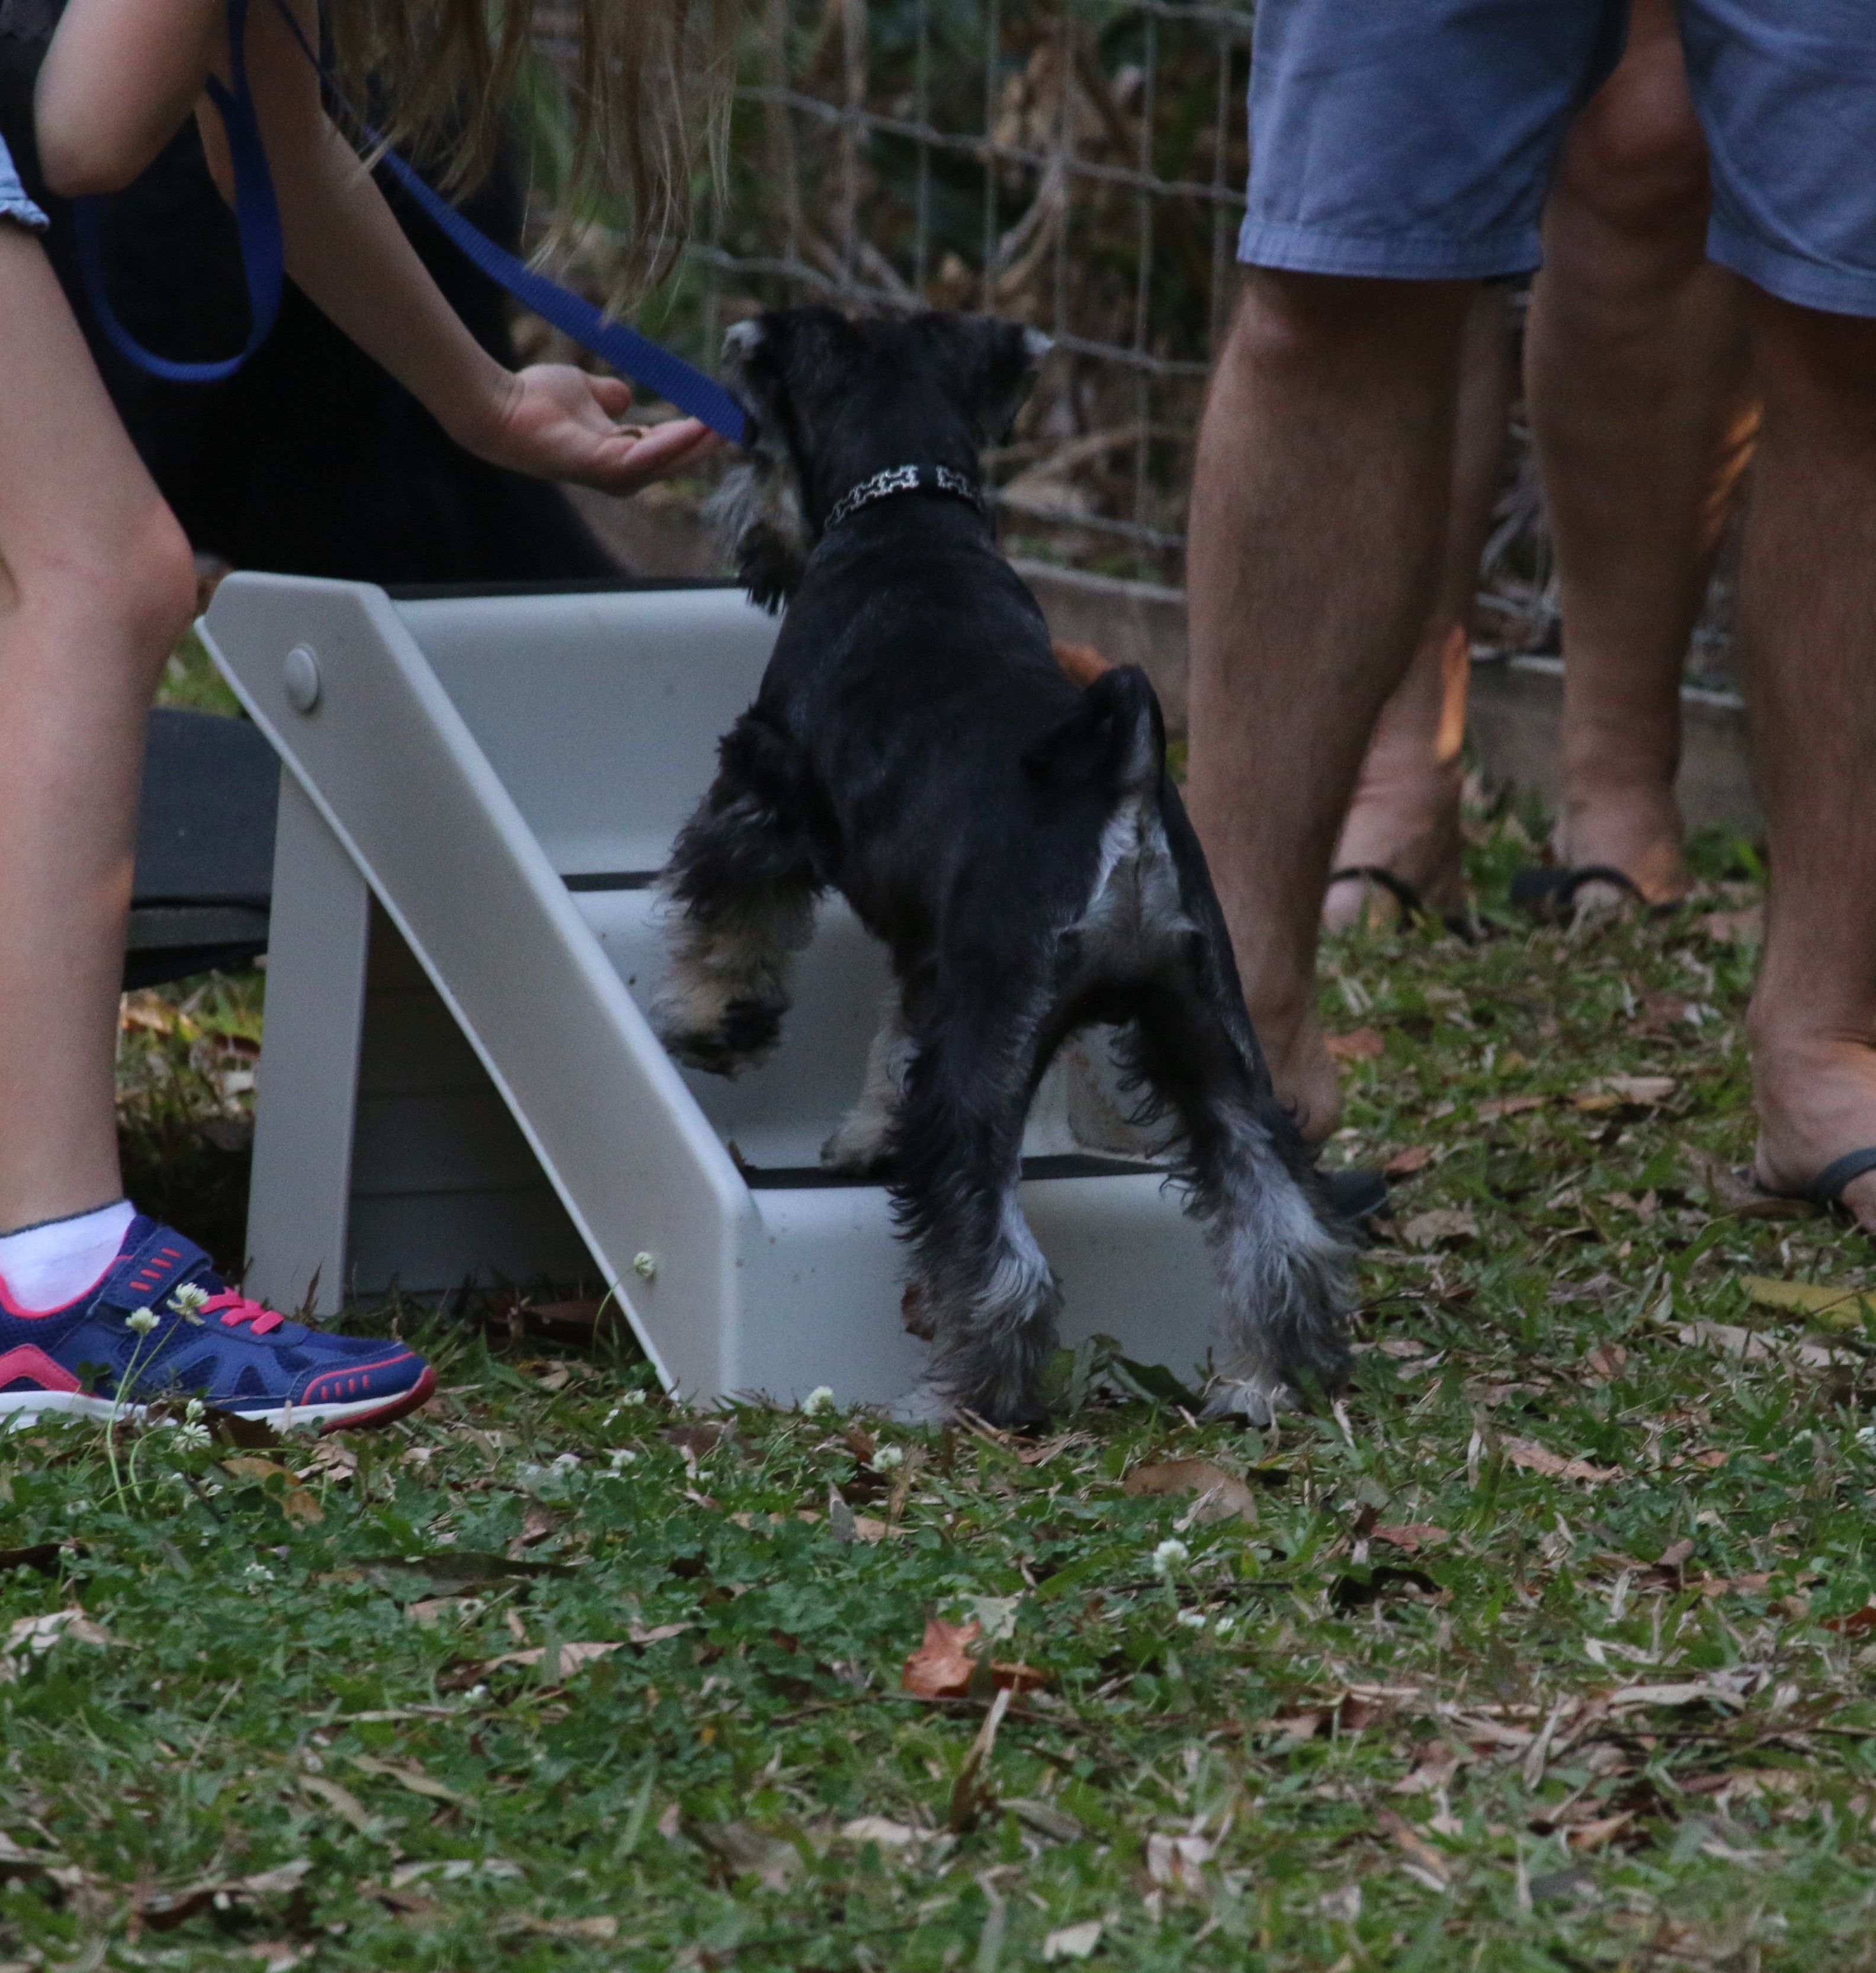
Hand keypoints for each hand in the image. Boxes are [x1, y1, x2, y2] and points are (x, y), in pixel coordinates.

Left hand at [463, 364, 721, 493]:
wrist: (502, 405)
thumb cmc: (536, 398)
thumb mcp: (586, 391)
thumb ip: (609, 397)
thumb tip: (627, 394)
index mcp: (620, 454)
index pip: (669, 445)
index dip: (698, 431)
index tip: (724, 412)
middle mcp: (622, 472)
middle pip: (678, 459)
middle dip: (710, 441)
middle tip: (740, 421)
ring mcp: (614, 474)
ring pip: (669, 461)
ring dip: (701, 443)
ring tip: (728, 423)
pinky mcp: (604, 468)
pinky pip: (649, 457)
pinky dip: (676, 443)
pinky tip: (699, 427)